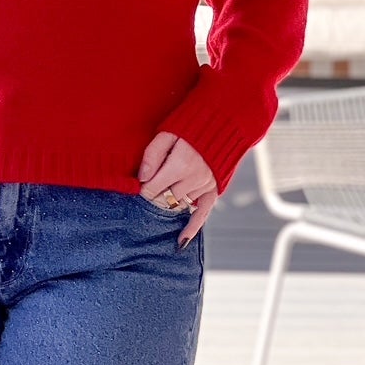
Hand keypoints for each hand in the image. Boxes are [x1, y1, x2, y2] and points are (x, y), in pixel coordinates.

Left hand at [138, 132, 217, 246]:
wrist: (223, 123)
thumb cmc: (190, 125)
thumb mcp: (167, 133)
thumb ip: (152, 155)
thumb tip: (142, 178)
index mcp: (180, 165)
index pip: (153, 189)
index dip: (144, 189)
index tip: (142, 185)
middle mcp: (194, 179)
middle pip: (165, 199)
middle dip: (154, 197)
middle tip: (152, 189)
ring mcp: (205, 186)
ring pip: (179, 204)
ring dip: (169, 202)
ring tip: (164, 196)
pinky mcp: (214, 190)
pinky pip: (202, 213)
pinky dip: (192, 228)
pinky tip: (180, 241)